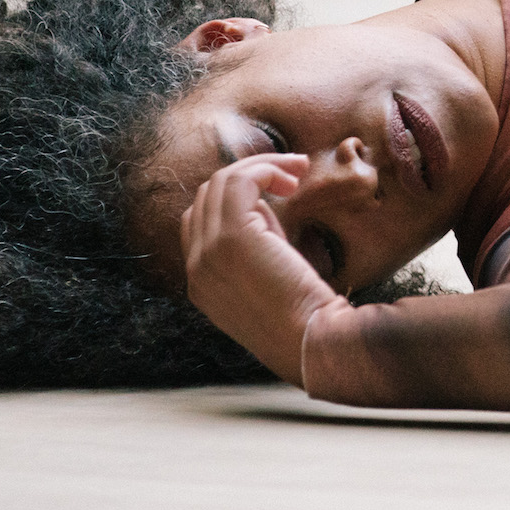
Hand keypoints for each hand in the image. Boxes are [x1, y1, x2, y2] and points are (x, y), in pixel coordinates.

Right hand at [180, 152, 344, 386]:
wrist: (314, 342)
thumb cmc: (306, 315)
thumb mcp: (271, 276)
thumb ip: (258, 243)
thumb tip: (262, 205)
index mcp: (201, 282)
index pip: (198, 221)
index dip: (234, 199)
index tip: (276, 194)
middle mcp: (195, 267)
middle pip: (205, 196)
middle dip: (248, 176)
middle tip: (293, 176)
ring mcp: (207, 252)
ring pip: (219, 182)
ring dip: (261, 167)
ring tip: (297, 172)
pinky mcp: (231, 238)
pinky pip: (239, 181)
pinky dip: (266, 169)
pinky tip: (293, 179)